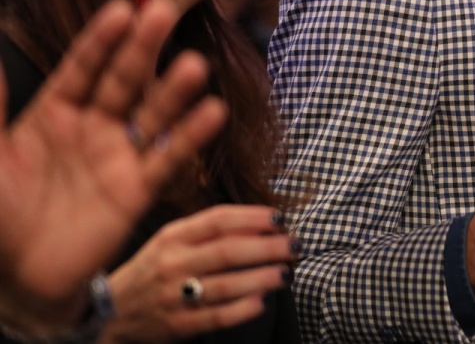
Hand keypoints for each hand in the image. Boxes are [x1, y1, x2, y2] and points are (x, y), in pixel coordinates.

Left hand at [0, 0, 226, 333]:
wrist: (18, 278)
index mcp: (53, 113)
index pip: (81, 68)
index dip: (100, 40)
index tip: (120, 10)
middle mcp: (93, 126)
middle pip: (122, 80)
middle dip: (142, 49)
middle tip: (162, 13)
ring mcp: (118, 155)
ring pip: (151, 114)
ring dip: (174, 90)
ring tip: (194, 66)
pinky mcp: (138, 189)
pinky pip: (166, 159)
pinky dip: (190, 137)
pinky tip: (212, 113)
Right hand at [101, 205, 295, 342]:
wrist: (110, 313)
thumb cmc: (153, 270)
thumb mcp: (171, 241)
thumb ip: (208, 231)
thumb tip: (260, 222)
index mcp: (173, 237)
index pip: (218, 220)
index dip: (253, 217)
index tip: (281, 219)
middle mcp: (173, 263)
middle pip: (228, 252)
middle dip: (268, 248)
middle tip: (295, 246)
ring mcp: (174, 296)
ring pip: (226, 285)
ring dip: (263, 278)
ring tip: (287, 273)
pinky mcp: (178, 325)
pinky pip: (216, 316)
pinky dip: (243, 309)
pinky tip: (263, 301)